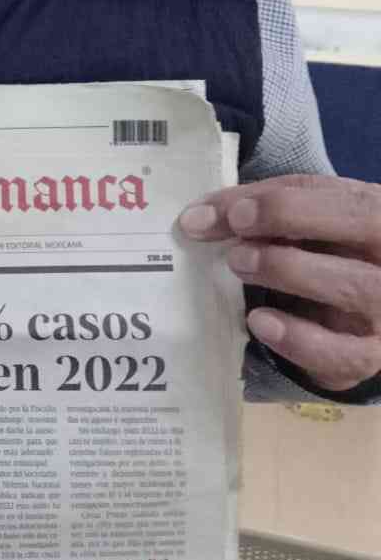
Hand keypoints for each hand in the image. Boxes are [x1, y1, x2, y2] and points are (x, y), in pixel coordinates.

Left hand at [179, 174, 380, 391]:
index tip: (237, 215)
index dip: (290, 207)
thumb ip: (255, 205)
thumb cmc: (323, 243)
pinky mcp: (371, 354)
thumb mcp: (299, 212)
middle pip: (359, 242)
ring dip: (291, 276)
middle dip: (290, 238)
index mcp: (378, 216)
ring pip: (356, 291)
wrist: (350, 304)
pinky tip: (260, 322)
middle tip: (235, 251)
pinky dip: (299, 340)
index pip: (347, 205)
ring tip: (240, 268)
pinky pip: (345, 354)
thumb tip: (196, 218)